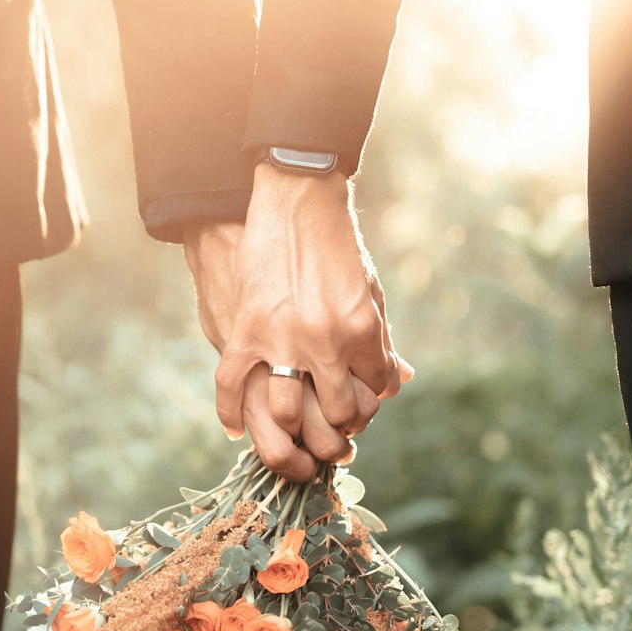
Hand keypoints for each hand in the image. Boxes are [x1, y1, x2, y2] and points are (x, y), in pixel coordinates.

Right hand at [182, 165, 411, 480]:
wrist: (296, 201)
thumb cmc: (338, 245)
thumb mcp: (370, 289)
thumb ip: (381, 338)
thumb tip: (399, 379)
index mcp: (362, 330)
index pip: (376, 392)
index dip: (371, 402)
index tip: (361, 403)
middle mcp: (325, 341)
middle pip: (337, 414)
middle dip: (339, 428)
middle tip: (333, 429)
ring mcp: (282, 339)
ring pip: (287, 413)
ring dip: (292, 429)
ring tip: (293, 429)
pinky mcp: (245, 330)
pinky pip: (232, 386)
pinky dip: (231, 413)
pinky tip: (237, 428)